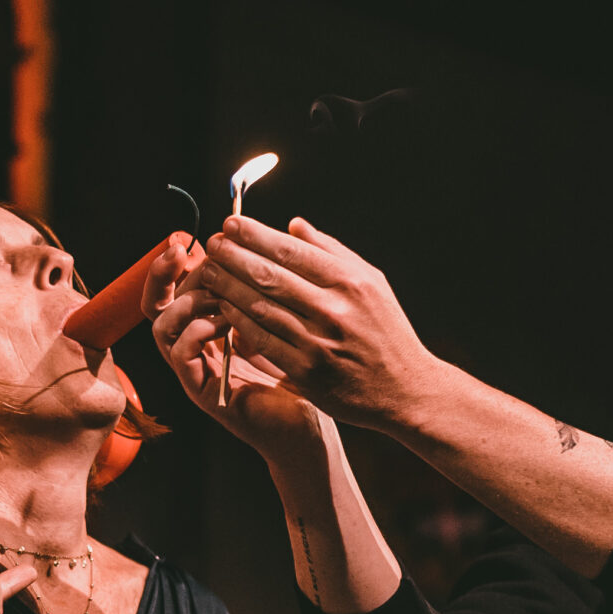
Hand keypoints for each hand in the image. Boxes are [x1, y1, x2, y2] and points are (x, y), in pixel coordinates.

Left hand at [195, 214, 435, 430]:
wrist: (404, 389)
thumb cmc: (385, 331)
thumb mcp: (371, 283)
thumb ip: (331, 252)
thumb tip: (293, 224)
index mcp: (350, 282)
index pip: (292, 251)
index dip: (255, 236)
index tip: (231, 226)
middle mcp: (334, 309)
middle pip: (270, 276)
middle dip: (234, 257)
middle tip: (212, 245)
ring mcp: (318, 342)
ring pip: (261, 307)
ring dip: (228, 288)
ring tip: (208, 272)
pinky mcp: (306, 371)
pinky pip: (263, 341)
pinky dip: (240, 322)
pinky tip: (223, 307)